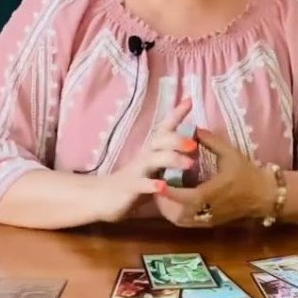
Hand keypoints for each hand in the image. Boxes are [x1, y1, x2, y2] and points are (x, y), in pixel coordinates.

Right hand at [95, 99, 197, 222]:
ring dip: (172, 159)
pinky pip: (141, 185)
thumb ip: (170, 156)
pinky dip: (152, 185)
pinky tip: (163, 187)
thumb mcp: (155, 166)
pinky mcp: (130, 187)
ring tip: (190, 164)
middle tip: (194, 144)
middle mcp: (145, 155)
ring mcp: (137, 171)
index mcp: (152, 149)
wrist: (101, 197)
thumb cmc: (134, 180)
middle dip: (177, 139)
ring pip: (153, 159)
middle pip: (160, 140)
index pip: (164, 127)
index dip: (176, 114)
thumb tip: (195, 147)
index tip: (189, 100)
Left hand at [156, 128, 276, 227]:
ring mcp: (207, 220)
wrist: (263, 194)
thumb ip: (210, 140)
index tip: (158, 181)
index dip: (170, 192)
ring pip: (178, 220)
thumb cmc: (247, 173)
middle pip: (176, 213)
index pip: (186, 197)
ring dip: (167, 208)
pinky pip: (185, 222)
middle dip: (163, 200)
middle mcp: (207, 211)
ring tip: (162, 191)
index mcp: (212, 194)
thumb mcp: (230, 153)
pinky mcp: (208, 224)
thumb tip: (193, 129)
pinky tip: (173, 199)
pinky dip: (175, 213)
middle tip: (156, 183)